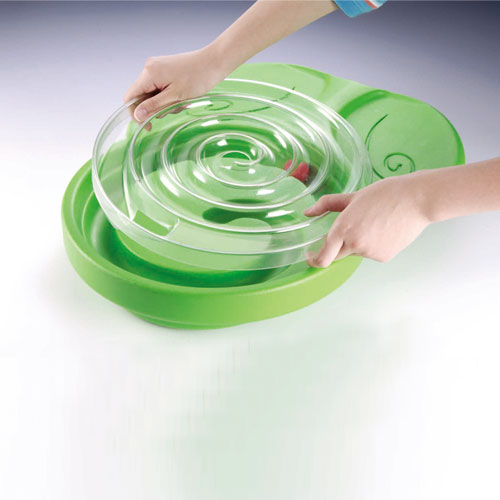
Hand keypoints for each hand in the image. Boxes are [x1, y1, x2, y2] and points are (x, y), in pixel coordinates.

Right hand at [123, 47, 227, 121]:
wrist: (214, 62)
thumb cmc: (198, 77)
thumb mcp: (175, 97)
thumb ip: (154, 106)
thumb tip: (137, 115)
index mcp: (149, 73)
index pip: (130, 97)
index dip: (135, 113)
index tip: (147, 125)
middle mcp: (149, 68)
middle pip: (141, 96)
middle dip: (155, 108)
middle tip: (173, 109)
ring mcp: (157, 68)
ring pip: (152, 94)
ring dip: (164, 104)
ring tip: (181, 101)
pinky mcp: (165, 70)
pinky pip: (160, 88)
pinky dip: (168, 97)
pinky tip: (181, 97)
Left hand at [304, 174, 431, 265]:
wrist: (417, 200)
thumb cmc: (385, 194)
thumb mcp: (353, 196)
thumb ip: (326, 205)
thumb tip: (308, 212)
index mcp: (343, 229)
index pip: (323, 258)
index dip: (314, 260)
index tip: (311, 256)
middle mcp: (355, 244)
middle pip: (337, 254)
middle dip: (337, 246)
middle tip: (348, 229)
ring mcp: (370, 253)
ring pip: (356, 252)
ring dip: (357, 242)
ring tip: (374, 221)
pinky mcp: (384, 257)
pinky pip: (371, 254)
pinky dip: (372, 244)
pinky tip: (384, 229)